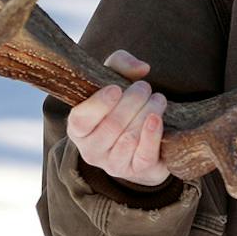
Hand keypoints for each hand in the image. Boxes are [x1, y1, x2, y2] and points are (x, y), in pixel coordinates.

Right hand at [65, 50, 170, 186]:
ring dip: (146, 113)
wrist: (141, 143)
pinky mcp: (137, 171)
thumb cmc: (120, 106)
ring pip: (129, 138)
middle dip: (132, 102)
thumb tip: (142, 68)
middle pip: (111, 126)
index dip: (98, 104)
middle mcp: (91, 150)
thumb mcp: (113, 79)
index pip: (80, 120)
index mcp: (78, 129)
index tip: (116, 88)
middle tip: (145, 88)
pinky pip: (144, 155)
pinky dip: (152, 135)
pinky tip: (157, 118)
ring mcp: (113, 164)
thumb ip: (121, 64)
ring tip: (157, 99)